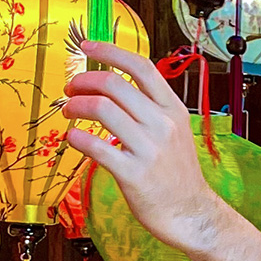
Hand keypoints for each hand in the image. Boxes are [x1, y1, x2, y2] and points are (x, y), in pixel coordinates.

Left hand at [62, 41, 222, 252]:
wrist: (191, 214)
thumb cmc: (177, 174)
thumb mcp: (175, 131)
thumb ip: (151, 107)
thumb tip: (117, 84)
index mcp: (173, 109)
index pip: (141, 67)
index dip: (110, 51)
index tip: (87, 45)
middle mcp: (162, 124)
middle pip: (114, 84)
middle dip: (83, 81)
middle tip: (70, 89)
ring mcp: (149, 149)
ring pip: (102, 109)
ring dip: (76, 106)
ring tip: (68, 112)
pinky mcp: (133, 174)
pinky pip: (97, 147)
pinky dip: (77, 137)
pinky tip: (71, 138)